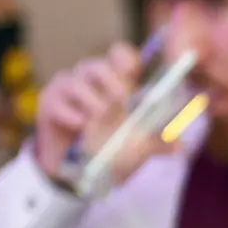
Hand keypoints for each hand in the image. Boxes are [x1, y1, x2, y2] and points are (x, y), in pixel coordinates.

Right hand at [30, 43, 154, 184]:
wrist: (77, 172)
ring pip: (76, 80)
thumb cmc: (110, 149)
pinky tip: (79, 125)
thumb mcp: (138, 148)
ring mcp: (67, 89)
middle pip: (97, 65)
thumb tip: (179, 147)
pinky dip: (70, 112)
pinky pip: (57, 100)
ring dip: (91, 98)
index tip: (133, 70)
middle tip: (122, 97)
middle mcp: (90, 80)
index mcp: (116, 82)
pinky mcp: (48, 103)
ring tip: (101, 116)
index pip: (119, 55)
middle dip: (111, 79)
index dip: (125, 57)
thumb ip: (158, 142)